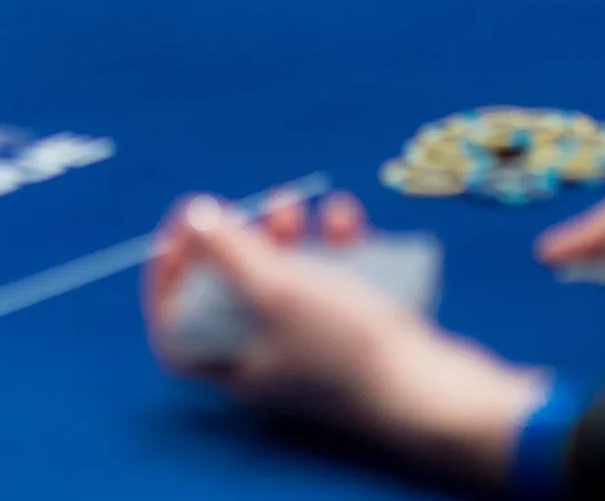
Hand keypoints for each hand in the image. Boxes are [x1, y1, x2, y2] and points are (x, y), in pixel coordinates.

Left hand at [145, 193, 542, 483]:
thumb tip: (192, 217)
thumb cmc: (347, 348)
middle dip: (244, 239)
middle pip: (233, 292)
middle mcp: (270, 361)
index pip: (176, 330)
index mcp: (237, 368)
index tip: (181, 232)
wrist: (437, 396)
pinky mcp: (357, 332)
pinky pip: (334, 279)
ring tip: (310, 208)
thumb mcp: (276, 290)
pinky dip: (338, 246)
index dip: (167, 279)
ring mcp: (315, 348)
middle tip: (261, 208)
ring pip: (286, 277)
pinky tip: (350, 222)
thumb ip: (227, 251)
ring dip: (294, 233)